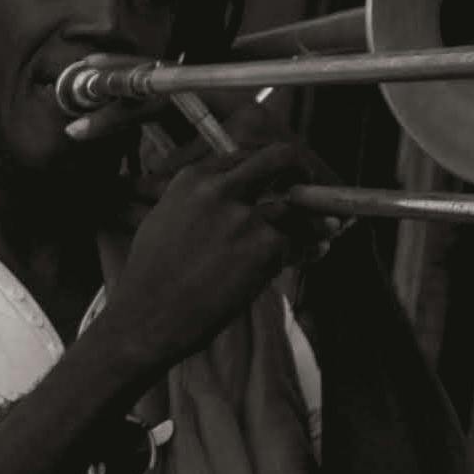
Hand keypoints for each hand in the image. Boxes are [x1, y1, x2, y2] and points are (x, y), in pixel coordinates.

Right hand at [90, 106, 312, 382]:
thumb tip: (230, 196)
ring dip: (314, 220)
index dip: (267, 168)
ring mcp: (245, 217)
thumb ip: (197, 200)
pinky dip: (306, 251)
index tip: (278, 180)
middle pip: (279, 158)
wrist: (147, 318)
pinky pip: (298, 243)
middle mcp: (220, 190)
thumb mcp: (163, 220)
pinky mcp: (265, 247)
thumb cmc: (150, 278)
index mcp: (193, 179)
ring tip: (325, 229)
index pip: (245, 156)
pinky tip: (310, 256)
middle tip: (307, 186)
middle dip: (299, 170)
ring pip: (297, 207)